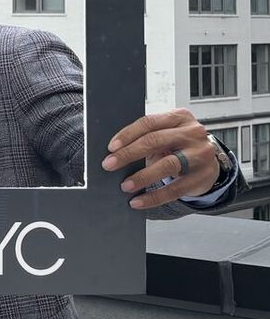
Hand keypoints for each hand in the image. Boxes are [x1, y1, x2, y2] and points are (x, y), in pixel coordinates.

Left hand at [103, 108, 219, 208]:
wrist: (209, 162)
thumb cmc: (180, 145)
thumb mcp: (166, 134)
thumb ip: (147, 137)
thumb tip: (115, 153)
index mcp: (179, 117)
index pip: (149, 123)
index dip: (127, 134)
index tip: (111, 147)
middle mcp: (192, 133)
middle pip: (155, 141)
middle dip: (128, 154)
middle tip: (109, 165)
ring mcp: (200, 154)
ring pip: (167, 165)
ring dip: (142, 177)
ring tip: (125, 185)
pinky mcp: (203, 176)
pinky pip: (175, 189)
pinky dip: (154, 197)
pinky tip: (139, 201)